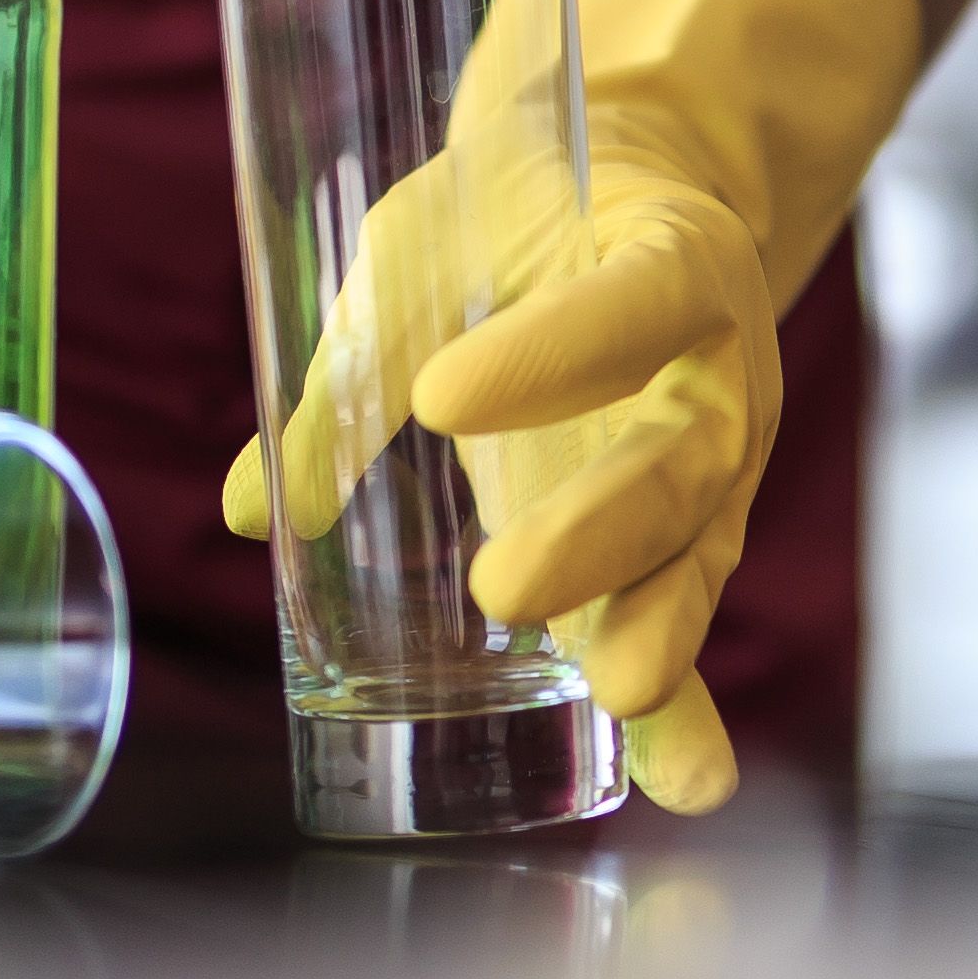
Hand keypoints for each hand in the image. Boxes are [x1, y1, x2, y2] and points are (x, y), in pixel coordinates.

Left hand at [221, 0, 917, 812]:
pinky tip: (690, 784)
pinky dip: (691, 707)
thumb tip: (253, 508)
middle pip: (676, 456)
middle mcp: (724, 370)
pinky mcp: (694, 535)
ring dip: (656, 624)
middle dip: (598, 528)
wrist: (641, 194)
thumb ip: (358, 363)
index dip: (547, 351)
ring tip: (621, 694)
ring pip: (694, 546)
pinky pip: (687, 616)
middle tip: (504, 585)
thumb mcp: (431, 245)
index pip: (629, 301)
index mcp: (676, 258)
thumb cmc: (519, 215)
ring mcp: (721, 462)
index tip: (440, 398)